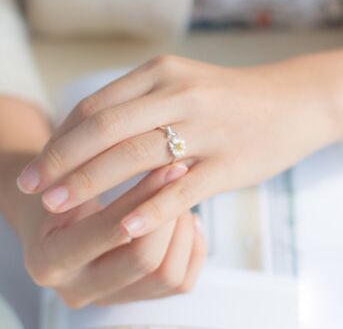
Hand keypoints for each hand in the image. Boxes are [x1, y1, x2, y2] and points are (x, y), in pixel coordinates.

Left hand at [16, 54, 336, 237]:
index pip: (97, 106)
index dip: (62, 137)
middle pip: (105, 128)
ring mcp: (207, 129)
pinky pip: (181, 188)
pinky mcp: (229, 164)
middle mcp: (180, 95)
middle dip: (62, 160)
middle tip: (34, 187)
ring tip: (58, 205)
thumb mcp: (181, 87)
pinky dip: (149, 207)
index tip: (44, 163)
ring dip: (91, 182)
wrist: (290, 103)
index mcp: (163, 75)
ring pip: (136, 156)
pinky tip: (123, 227)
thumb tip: (95, 135)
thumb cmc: (229, 100)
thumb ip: (141, 106)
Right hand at [20, 163, 205, 307]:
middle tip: (178, 183)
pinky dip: (192, 248)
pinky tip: (185, 220)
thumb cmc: (63, 192)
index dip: (144, 196)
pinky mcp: (135, 297)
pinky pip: (180, 282)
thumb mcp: (63, 175)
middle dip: (167, 216)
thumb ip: (86, 165)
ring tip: (179, 201)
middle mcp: (78, 288)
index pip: (110, 230)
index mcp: (50, 259)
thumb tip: (131, 146)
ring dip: (182, 233)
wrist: (58, 217)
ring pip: (167, 275)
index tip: (170, 166)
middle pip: (143, 260)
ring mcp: (110, 297)